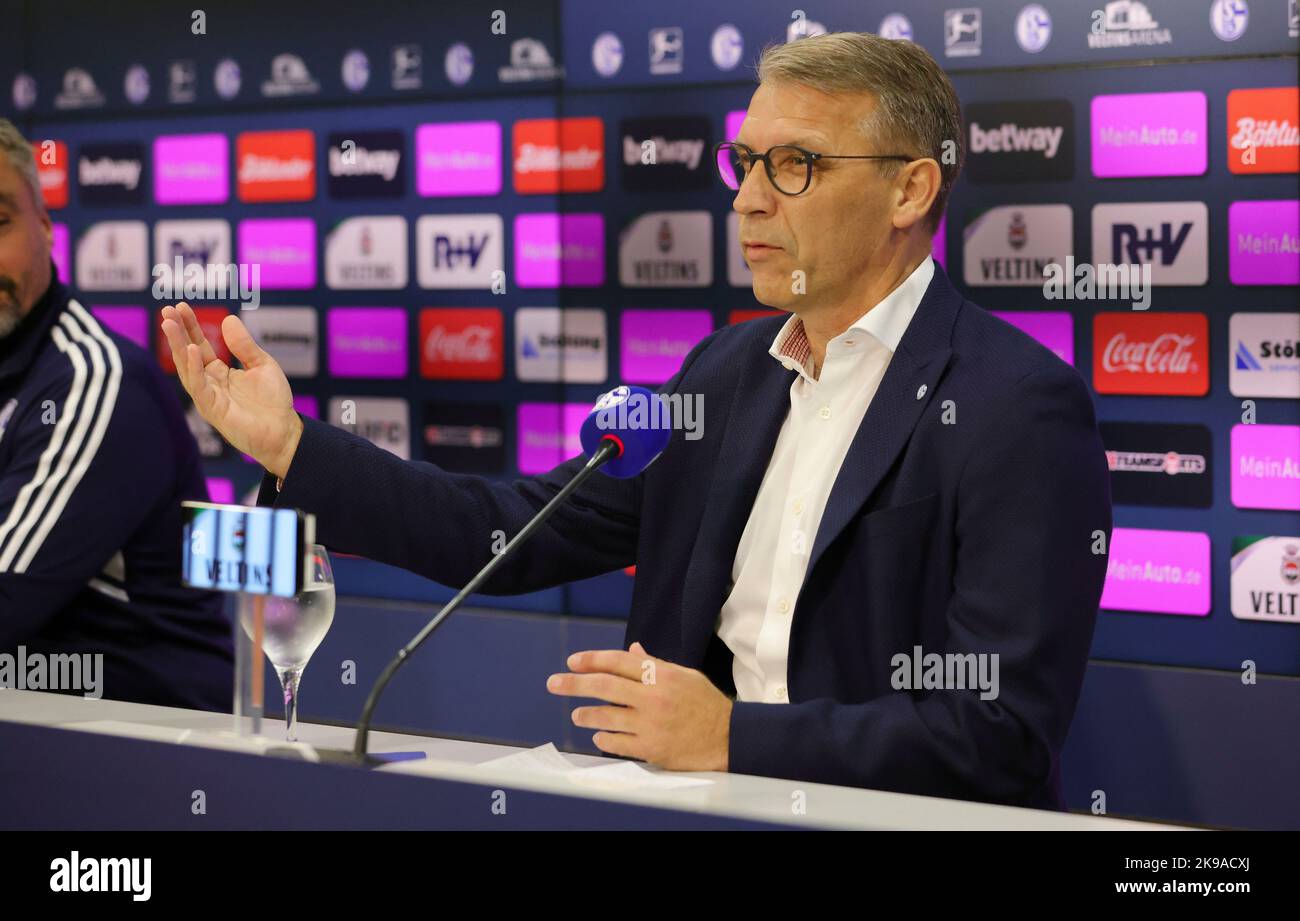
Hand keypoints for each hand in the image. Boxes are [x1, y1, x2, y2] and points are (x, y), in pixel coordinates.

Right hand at [159, 303, 301, 478]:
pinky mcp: (213, 410)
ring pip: (187, 369)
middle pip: (187, 354)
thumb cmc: (273, 402)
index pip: (200, 345)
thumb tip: (228, 319)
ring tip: (170, 324)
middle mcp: (209, 383)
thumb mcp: (262, 364)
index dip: (190, 326)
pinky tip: (192, 350)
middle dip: (176, 333)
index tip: (180, 306)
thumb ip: (244, 345)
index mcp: (219, 372)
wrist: (285, 432)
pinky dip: (194, 368)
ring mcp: (208, 397)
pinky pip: (199, 387)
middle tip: (166, 311)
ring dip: (178, 346)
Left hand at [547, 641, 732, 771]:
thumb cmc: (705, 704)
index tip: (573, 661)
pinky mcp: (651, 749)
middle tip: (553, 683)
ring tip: (576, 715)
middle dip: (574, 684)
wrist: (729, 738)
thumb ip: (653, 663)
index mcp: (662, 675)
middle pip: (605, 686)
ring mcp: (651, 725)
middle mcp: (653, 698)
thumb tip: (631, 648)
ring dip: (586, 714)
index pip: (618, 661)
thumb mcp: (683, 675)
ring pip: (607, 716)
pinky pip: (618, 743)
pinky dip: (604, 738)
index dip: (592, 659)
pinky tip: (598, 735)